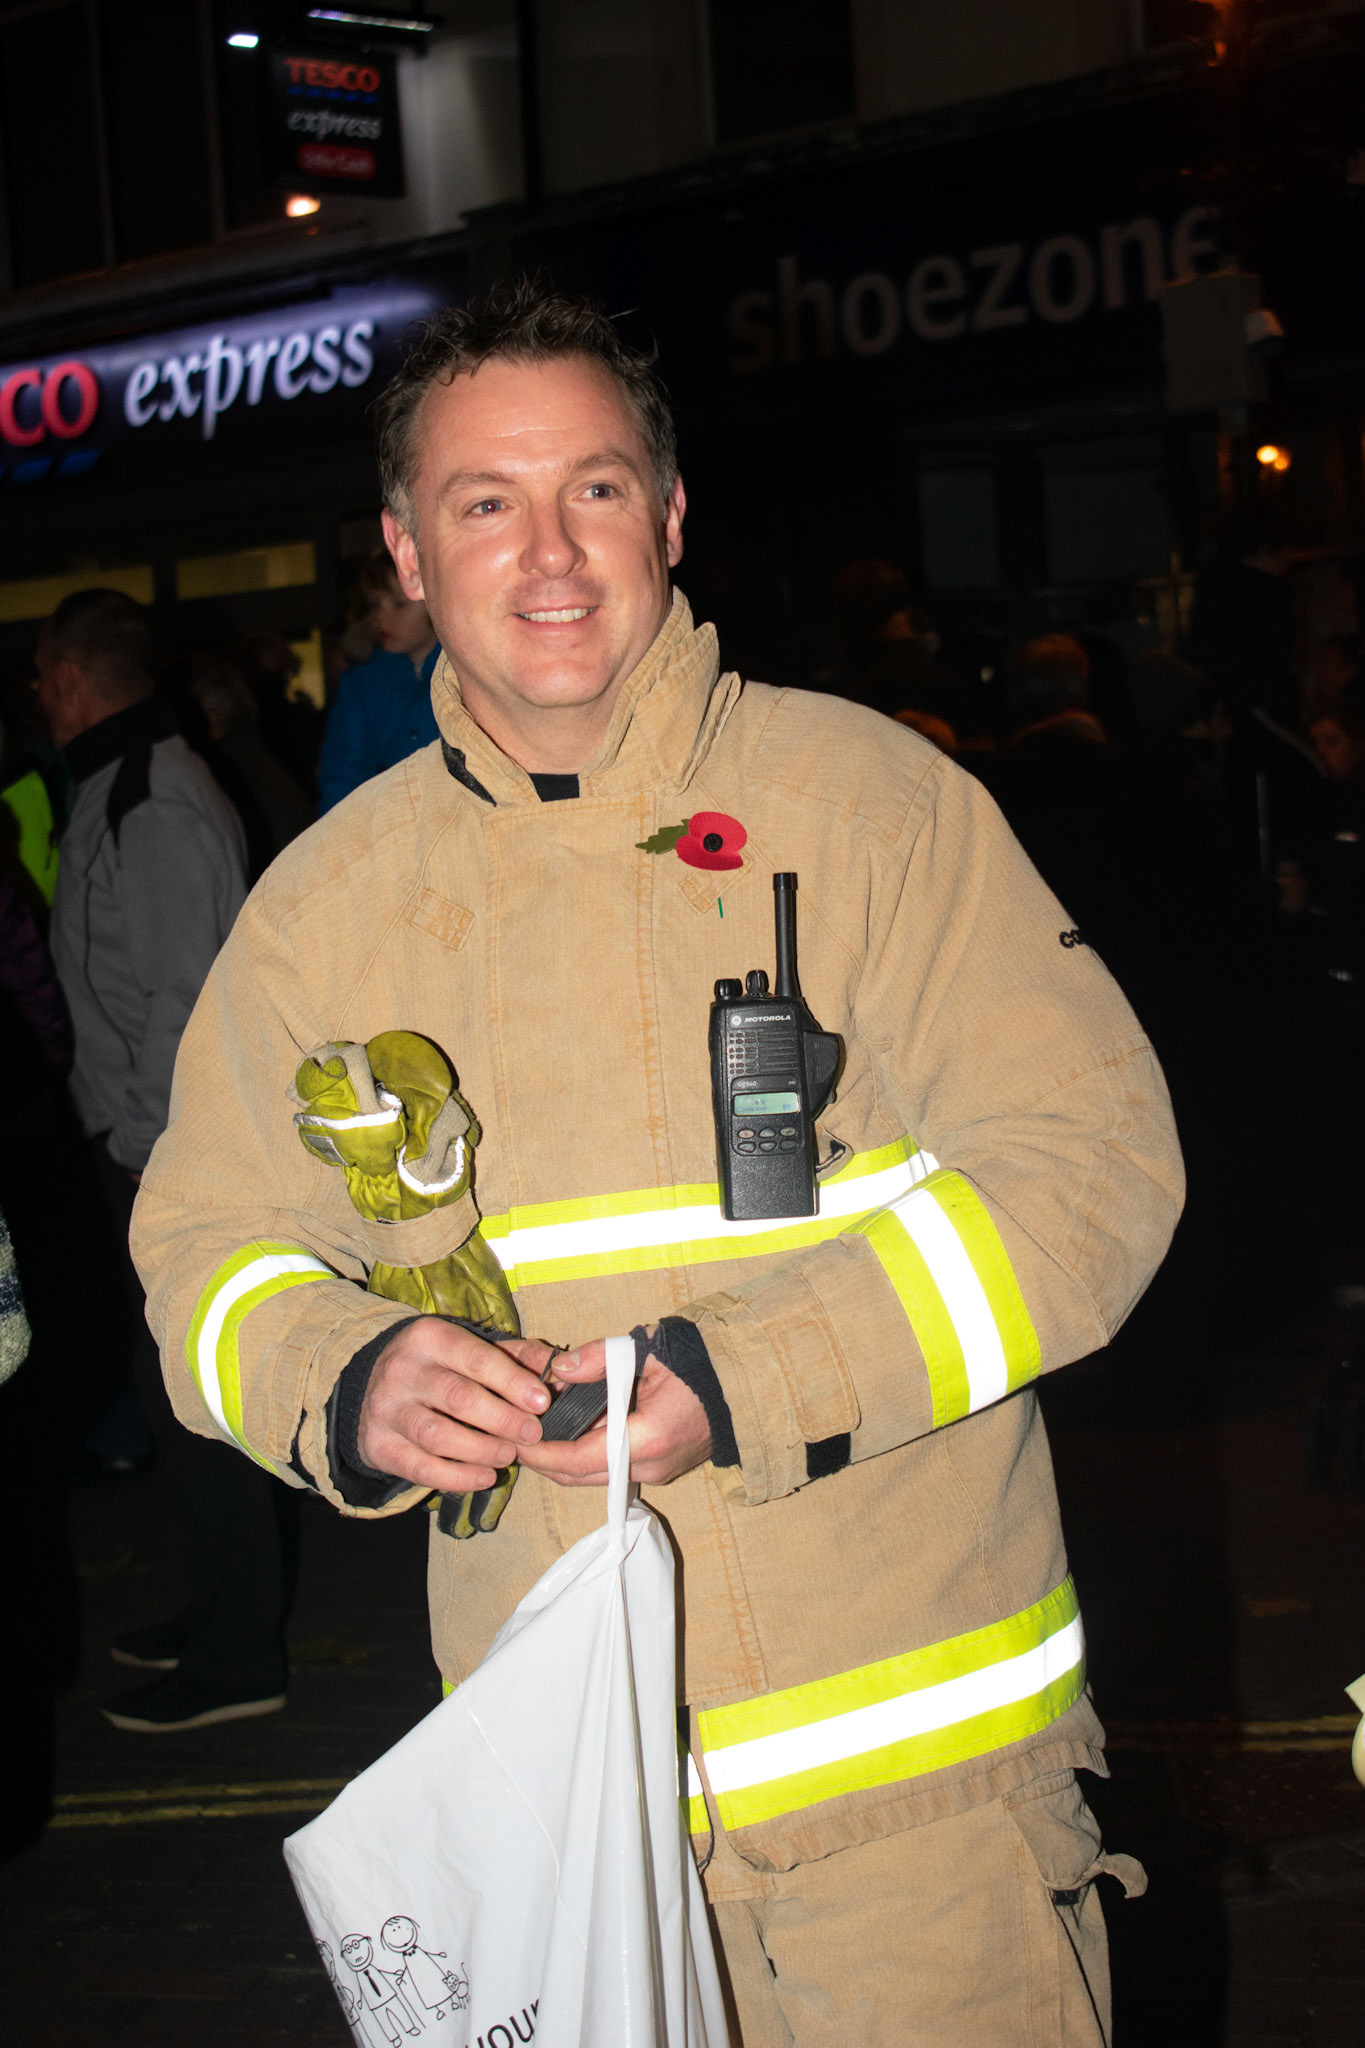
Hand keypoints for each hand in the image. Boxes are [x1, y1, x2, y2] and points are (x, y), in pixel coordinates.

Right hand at [356, 1319, 557, 1492]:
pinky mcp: (379, 1446)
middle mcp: (403, 1370)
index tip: (542, 1402)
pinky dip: (458, 1478)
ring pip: (438, 1436)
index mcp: (429, 1337)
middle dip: (502, 1419)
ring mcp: (387, 1410)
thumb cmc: (438, 1367)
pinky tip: (485, 1476)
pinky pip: (421, 1468)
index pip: (476, 1358)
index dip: (513, 1382)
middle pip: (458, 1398)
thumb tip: (559, 1370)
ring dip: (481, 1450)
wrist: (371, 1386)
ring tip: (508, 1455)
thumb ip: (517, 1356)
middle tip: (532, 1434)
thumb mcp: (470, 1348)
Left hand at [517, 1335, 712, 1488]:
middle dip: (545, 1461)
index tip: (516, 1441)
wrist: (744, 1381)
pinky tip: (572, 1432)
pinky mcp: (661, 1468)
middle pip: (582, 1476)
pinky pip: (614, 1469)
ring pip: (597, 1477)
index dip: (542, 1453)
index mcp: (647, 1439)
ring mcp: (658, 1472)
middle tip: (516, 1439)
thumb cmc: (698, 1363)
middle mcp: (651, 1466)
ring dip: (565, 1461)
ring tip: (537, 1434)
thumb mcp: (647, 1348)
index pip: (579, 1459)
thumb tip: (558, 1368)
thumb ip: (600, 1357)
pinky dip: (589, 1456)